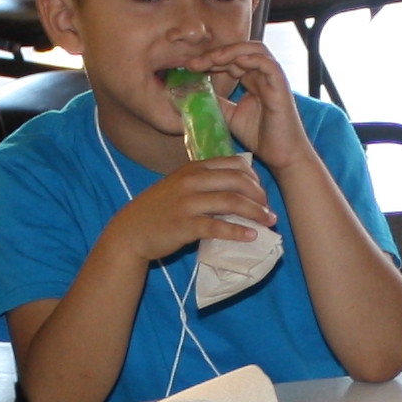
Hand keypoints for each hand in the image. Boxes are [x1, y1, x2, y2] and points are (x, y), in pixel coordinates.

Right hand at [108, 155, 273, 263]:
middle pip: (238, 181)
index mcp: (193, 168)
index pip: (234, 164)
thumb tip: (239, 187)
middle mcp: (192, 181)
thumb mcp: (180, 185)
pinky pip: (217, 227)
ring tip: (268, 223)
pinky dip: (237, 232)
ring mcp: (188, 202)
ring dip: (255, 213)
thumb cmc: (159, 209)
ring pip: (231, 202)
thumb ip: (204, 181)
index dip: (254, 178)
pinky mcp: (185, 225)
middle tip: (269, 210)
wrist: (131, 231)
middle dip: (260, 196)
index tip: (262, 193)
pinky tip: (250, 236)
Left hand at [186, 41, 307, 170]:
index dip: (210, 60)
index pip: (230, 60)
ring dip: (232, 51)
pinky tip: (237, 62)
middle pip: (240, 51)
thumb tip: (195, 94)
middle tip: (194, 63)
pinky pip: (269, 65)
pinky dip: (254, 59)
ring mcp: (273, 79)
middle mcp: (263, 76)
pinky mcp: (281, 88)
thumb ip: (217, 102)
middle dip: (216, 54)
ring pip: (255, 51)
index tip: (190, 67)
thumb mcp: (230, 116)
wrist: (282, 155)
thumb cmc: (261, 136)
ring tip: (213, 58)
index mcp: (252, 80)